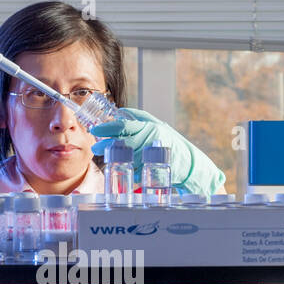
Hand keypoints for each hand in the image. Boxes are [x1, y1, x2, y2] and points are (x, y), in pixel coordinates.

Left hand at [89, 107, 226, 195]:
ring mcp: (151, 156)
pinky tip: (122, 169)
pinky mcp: (153, 170)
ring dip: (114, 159)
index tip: (94, 130)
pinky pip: (135, 172)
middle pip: (122, 143)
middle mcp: (149, 140)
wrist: (189, 163)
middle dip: (106, 146)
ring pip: (126, 158)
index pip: (123, 126)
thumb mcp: (157, 124)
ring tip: (106, 158)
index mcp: (148, 127)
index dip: (106, 128)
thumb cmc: (171, 142)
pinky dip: (127, 171)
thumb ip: (139, 117)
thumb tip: (120, 111)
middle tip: (96, 148)